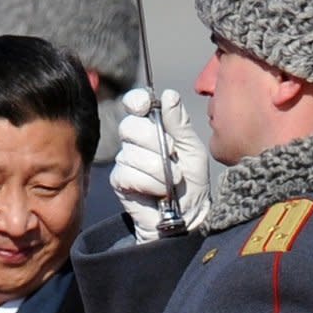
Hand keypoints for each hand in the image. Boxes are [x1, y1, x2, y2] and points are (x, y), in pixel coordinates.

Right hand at [111, 88, 209, 242]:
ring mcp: (125, 161)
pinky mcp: (120, 181)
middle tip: (173, 156)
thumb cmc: (192, 183)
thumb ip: (180, 124)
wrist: (188, 217)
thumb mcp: (192, 149)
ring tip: (172, 181)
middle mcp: (135, 141)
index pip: (134, 103)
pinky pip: (128, 173)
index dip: (136, 101)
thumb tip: (168, 96)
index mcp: (153, 127)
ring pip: (131, 153)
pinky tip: (159, 191)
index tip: (146, 106)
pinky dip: (150, 183)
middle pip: (129, 127)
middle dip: (155, 142)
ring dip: (158, 169)